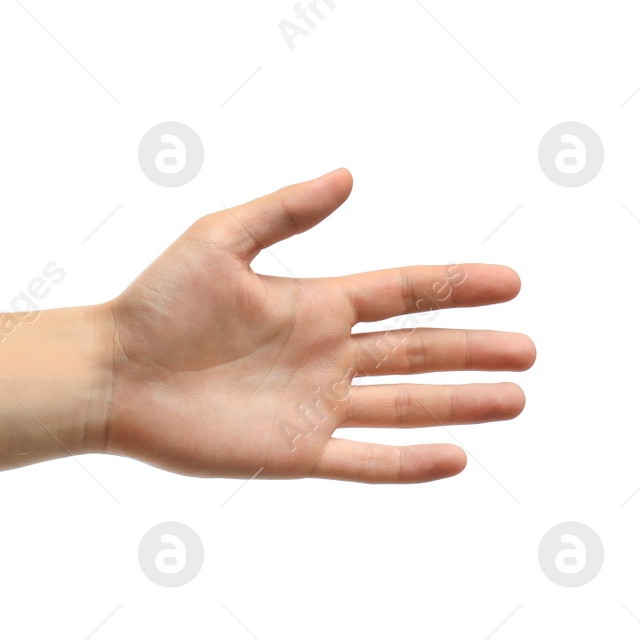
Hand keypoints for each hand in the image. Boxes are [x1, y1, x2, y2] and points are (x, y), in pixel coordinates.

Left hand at [96, 169, 534, 482]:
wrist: (109, 375)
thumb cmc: (154, 303)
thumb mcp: (219, 241)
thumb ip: (284, 213)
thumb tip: (348, 175)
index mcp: (312, 302)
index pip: (402, 292)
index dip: (456, 286)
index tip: (511, 282)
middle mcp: (322, 355)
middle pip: (416, 350)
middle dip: (474, 349)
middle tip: (530, 350)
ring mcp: (311, 406)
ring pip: (403, 404)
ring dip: (459, 403)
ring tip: (515, 399)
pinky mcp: (292, 453)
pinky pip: (364, 461)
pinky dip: (410, 463)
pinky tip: (456, 459)